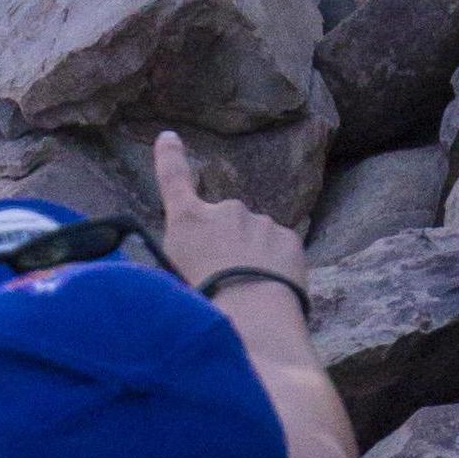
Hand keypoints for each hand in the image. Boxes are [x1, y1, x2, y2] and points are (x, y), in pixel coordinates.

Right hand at [152, 130, 306, 315]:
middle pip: (224, 223)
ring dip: (251, 258)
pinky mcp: (289, 239)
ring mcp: (261, 223)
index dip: (169, 157)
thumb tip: (188, 256)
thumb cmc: (199, 304)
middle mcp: (225, 211)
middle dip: (225, 243)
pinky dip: (274, 266)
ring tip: (246, 294)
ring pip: (254, 238)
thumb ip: (178, 256)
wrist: (251, 319)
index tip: (169, 137)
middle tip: (223, 281)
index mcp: (188, 221)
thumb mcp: (170, 278)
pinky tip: (268, 291)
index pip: (173, 179)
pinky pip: (278, 251)